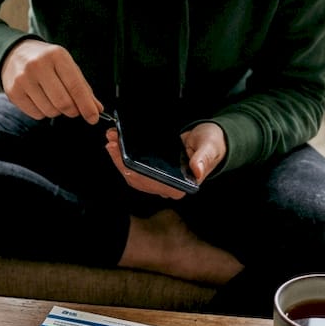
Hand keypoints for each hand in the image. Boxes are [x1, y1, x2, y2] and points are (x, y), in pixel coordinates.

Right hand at [0, 38, 105, 120]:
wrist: (15, 53)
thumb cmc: (47, 61)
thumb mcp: (67, 66)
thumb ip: (83, 87)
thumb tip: (97, 109)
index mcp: (56, 56)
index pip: (75, 87)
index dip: (86, 106)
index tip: (93, 118)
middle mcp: (38, 65)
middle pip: (63, 103)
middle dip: (73, 111)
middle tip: (73, 108)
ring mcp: (23, 79)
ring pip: (50, 111)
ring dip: (57, 111)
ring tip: (53, 98)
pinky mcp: (13, 92)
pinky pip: (36, 115)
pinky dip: (43, 112)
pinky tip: (40, 99)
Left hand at [104, 124, 225, 198]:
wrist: (210, 139)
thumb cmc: (212, 144)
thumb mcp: (210, 148)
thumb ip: (203, 159)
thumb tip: (197, 171)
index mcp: (181, 186)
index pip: (152, 184)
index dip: (135, 172)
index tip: (123, 157)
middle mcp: (167, 186)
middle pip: (138, 179)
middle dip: (121, 161)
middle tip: (112, 143)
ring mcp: (159, 179)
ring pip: (133, 173)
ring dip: (119, 158)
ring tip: (112, 140)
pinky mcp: (153, 169)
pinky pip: (135, 166)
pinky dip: (124, 155)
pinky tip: (117, 143)